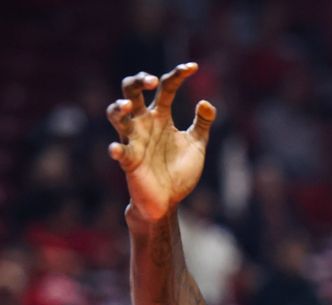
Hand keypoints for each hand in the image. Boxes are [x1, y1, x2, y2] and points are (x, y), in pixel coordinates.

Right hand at [107, 63, 215, 220]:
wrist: (168, 201)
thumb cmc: (178, 171)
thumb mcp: (196, 145)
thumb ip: (202, 124)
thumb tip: (206, 102)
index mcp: (161, 117)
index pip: (166, 88)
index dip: (178, 75)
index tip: (194, 67)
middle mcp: (144, 123)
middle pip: (131, 92)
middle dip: (138, 82)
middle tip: (152, 81)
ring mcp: (134, 140)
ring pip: (116, 116)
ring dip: (118, 109)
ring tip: (127, 106)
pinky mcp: (129, 161)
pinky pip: (119, 152)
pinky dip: (117, 149)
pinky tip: (117, 150)